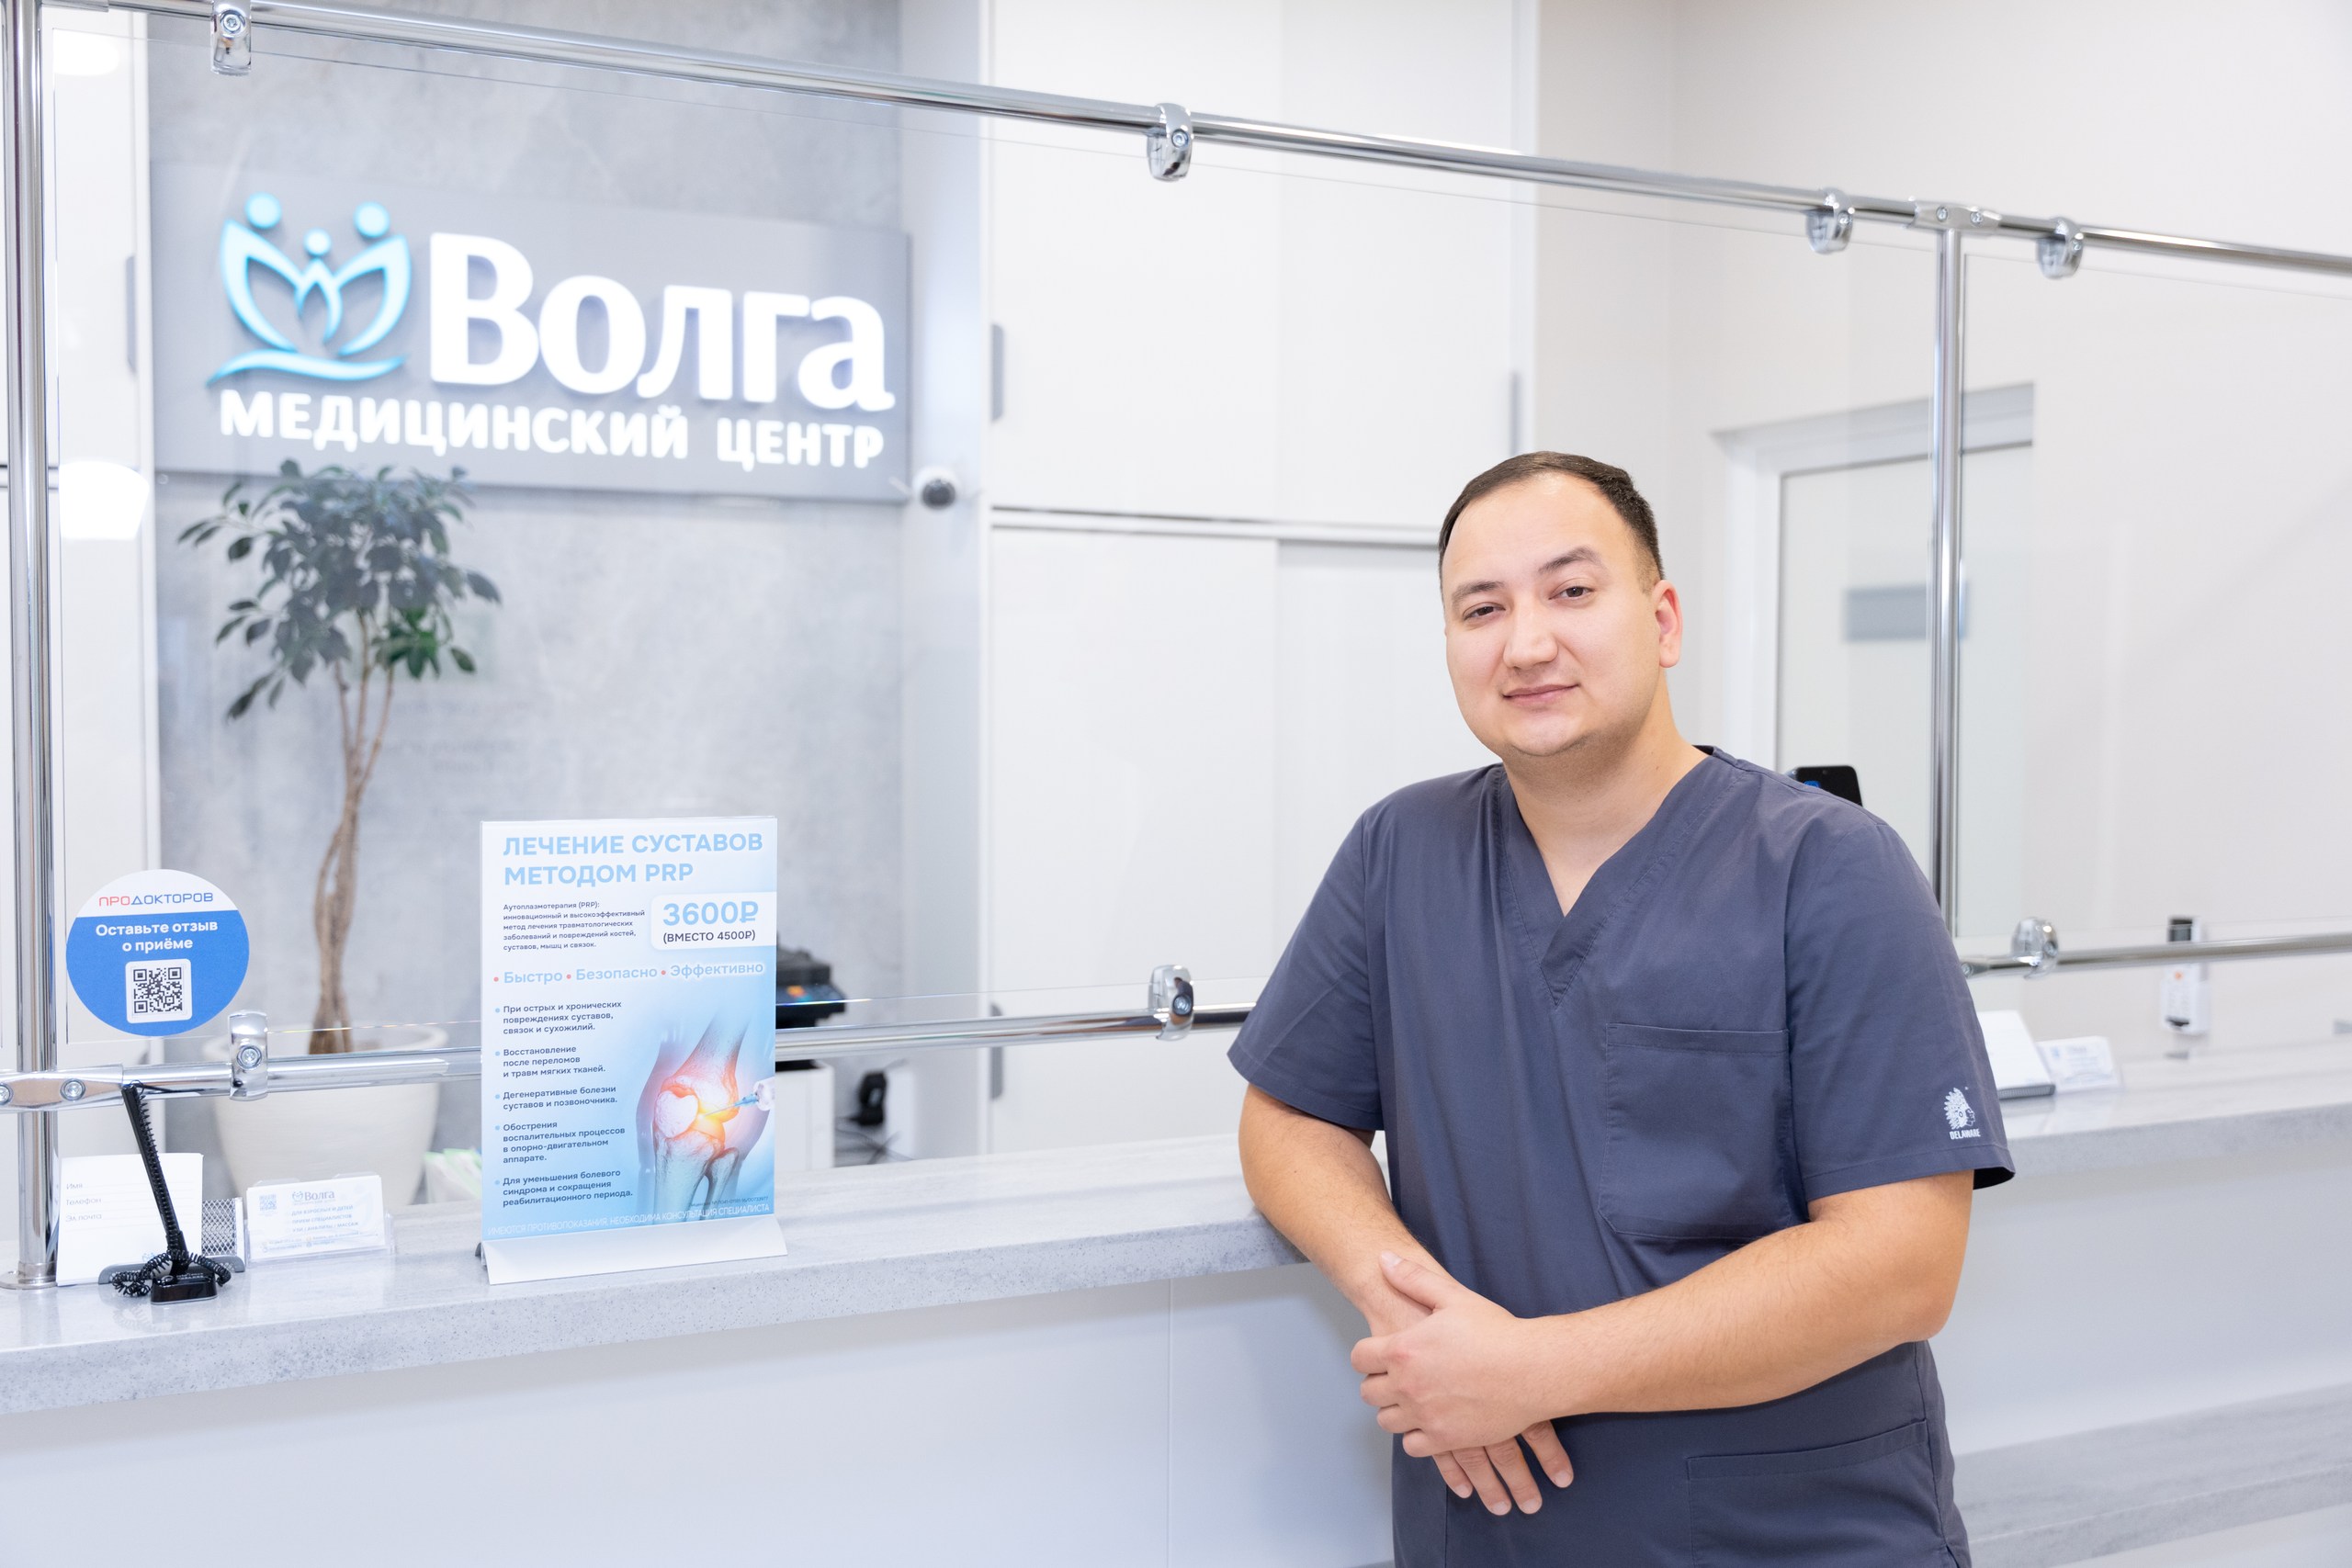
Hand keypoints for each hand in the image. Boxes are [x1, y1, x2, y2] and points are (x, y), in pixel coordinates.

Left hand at [1353, 1252, 1574, 1512]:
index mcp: (1402, 1350)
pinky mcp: (1445, 1439)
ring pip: (1387, 1421)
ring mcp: (1424, 1415)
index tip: (1382, 1356)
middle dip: (1379, 1384)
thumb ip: (1413, 1278)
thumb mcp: (1453, 1296)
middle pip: (1368, 1393)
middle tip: (1399, 1379)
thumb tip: (1384, 1259)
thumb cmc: (1495, 1331)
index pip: (1360, 1358)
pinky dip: (1417, 1437)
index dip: (1368, 1356)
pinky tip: (1430, 1422)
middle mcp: (1407, 1385)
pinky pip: (1412, 1446)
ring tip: (1414, 1401)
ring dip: (1395, 1411)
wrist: (1532, 1369)